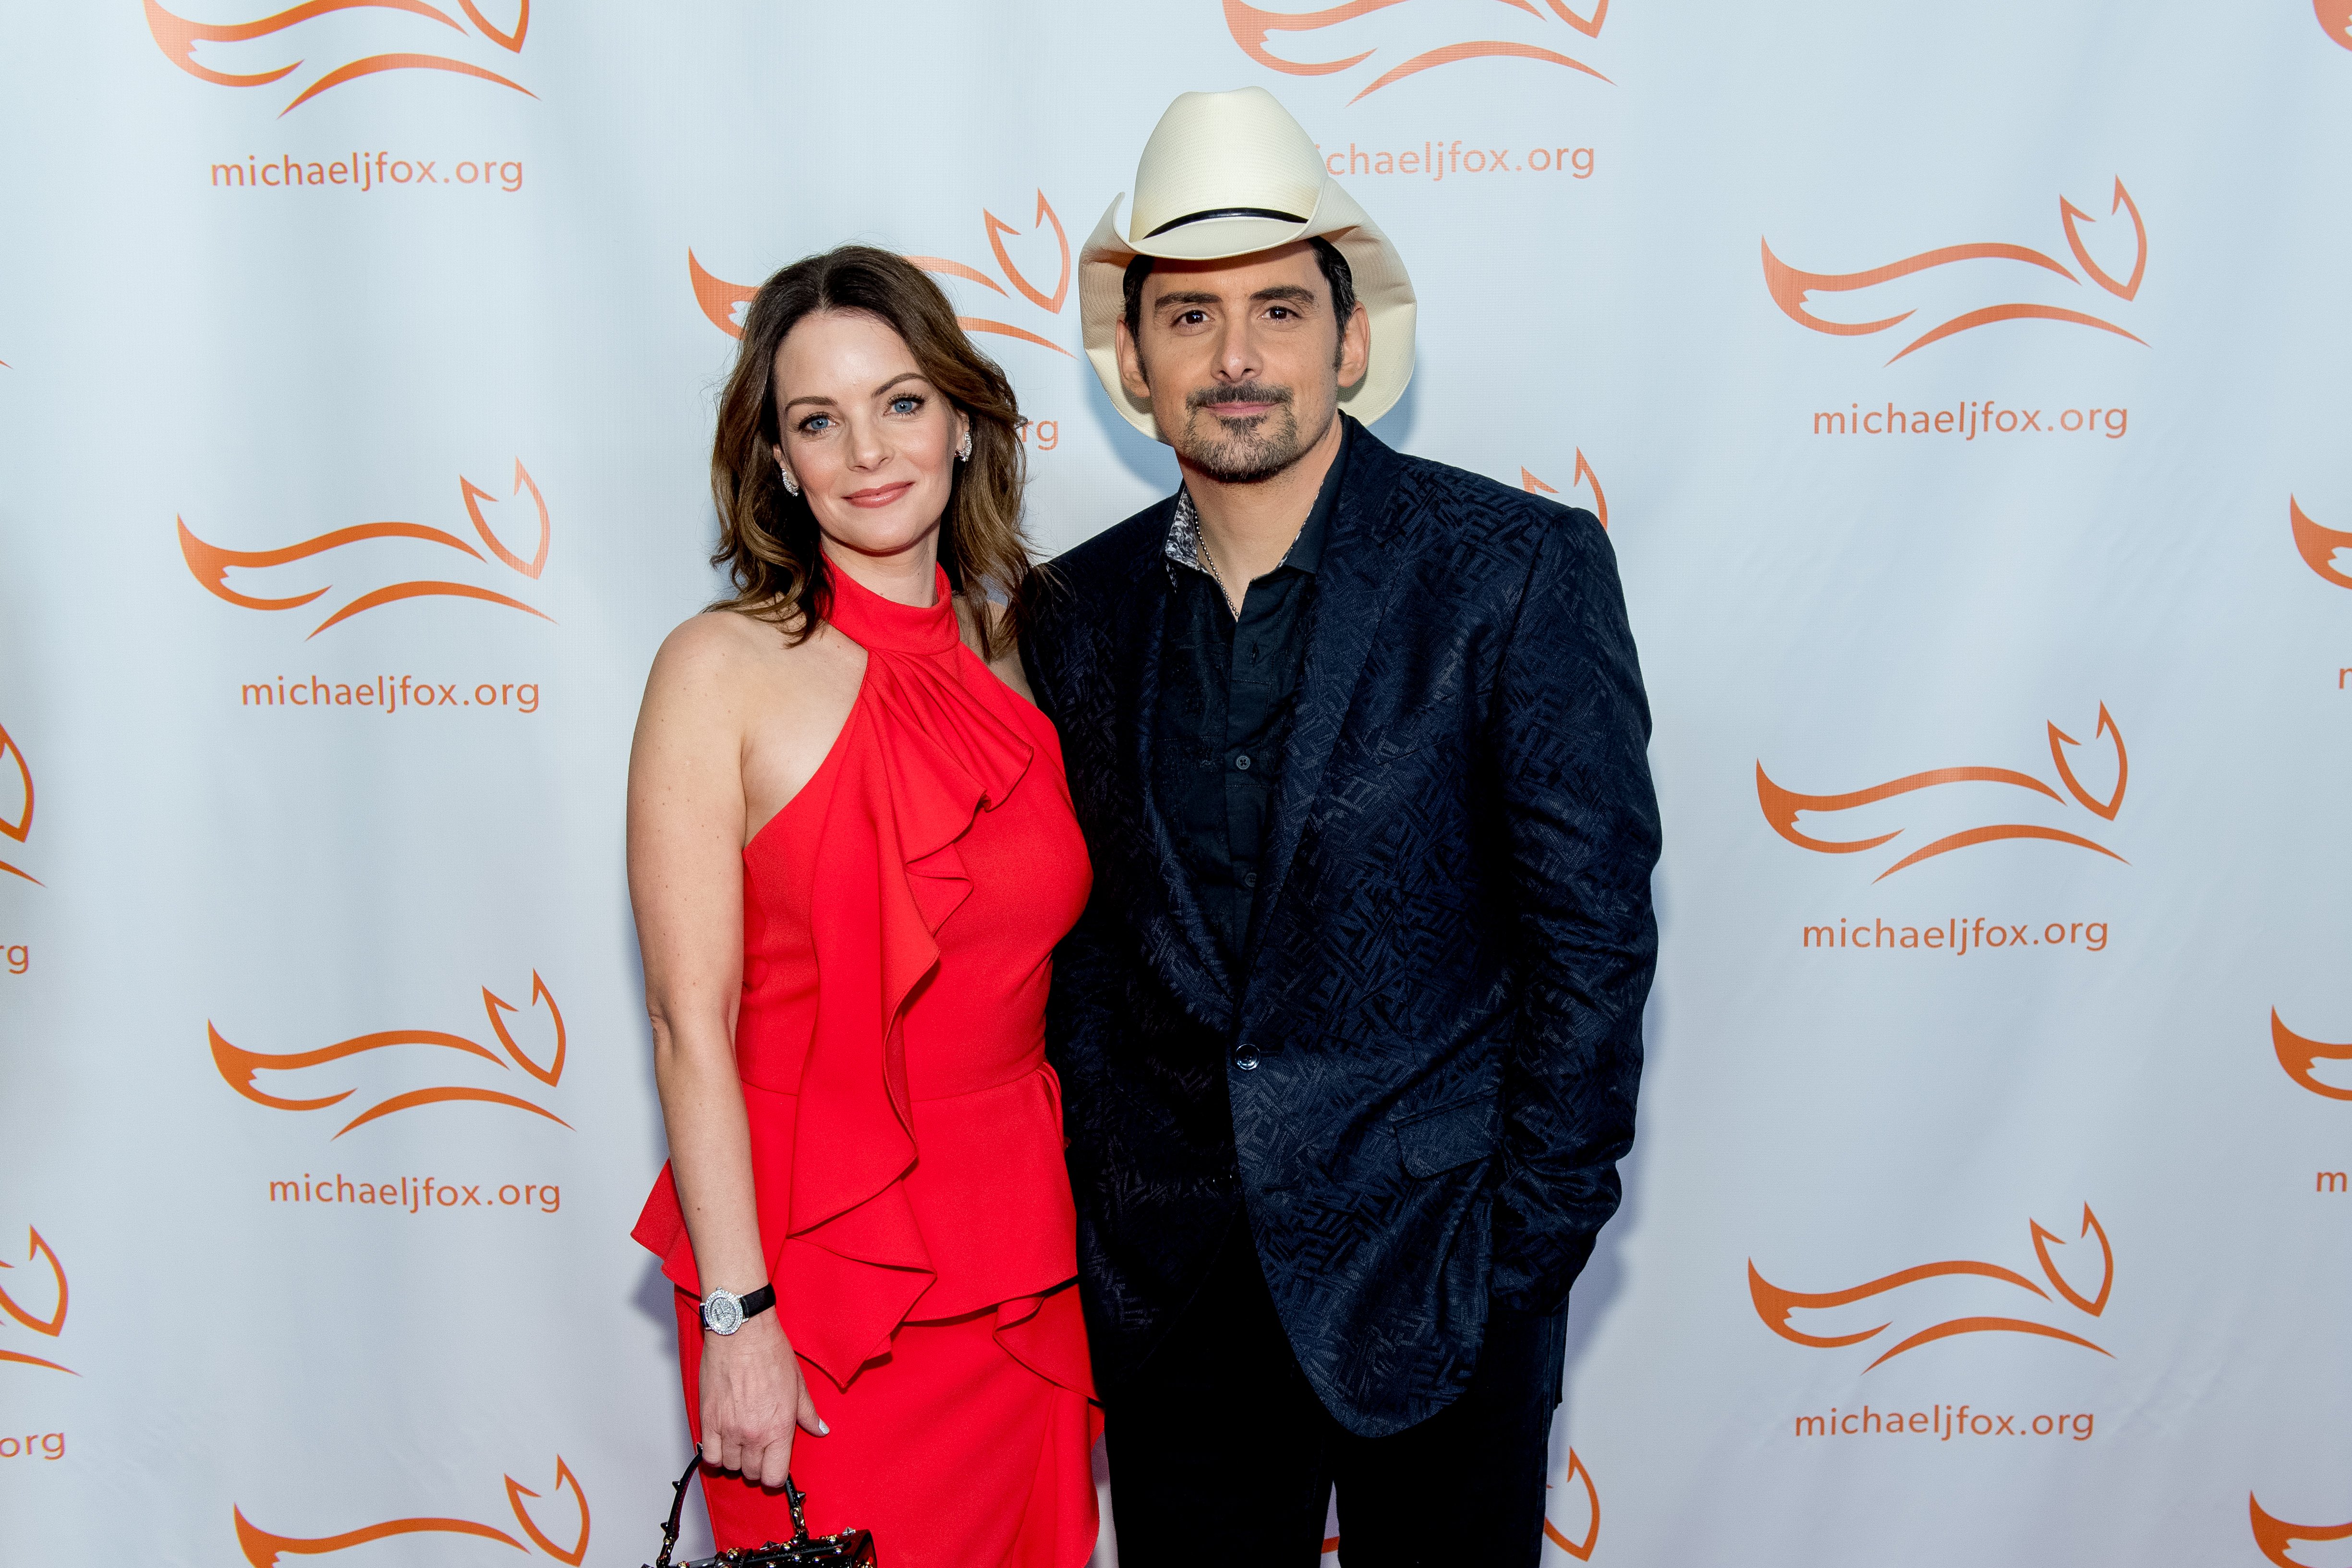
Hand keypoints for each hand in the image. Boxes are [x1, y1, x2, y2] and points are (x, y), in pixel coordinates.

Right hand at [698, 1311, 826, 1488]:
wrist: (742, 1333)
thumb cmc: (770, 1353)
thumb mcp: (798, 1385)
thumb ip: (808, 1414)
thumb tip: (820, 1430)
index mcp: (779, 1427)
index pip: (775, 1477)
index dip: (775, 1476)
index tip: (774, 1467)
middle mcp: (754, 1434)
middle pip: (752, 1473)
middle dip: (757, 1465)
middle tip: (759, 1449)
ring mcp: (729, 1429)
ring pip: (730, 1466)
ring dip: (736, 1458)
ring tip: (741, 1442)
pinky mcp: (708, 1420)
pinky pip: (708, 1455)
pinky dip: (714, 1454)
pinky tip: (721, 1442)